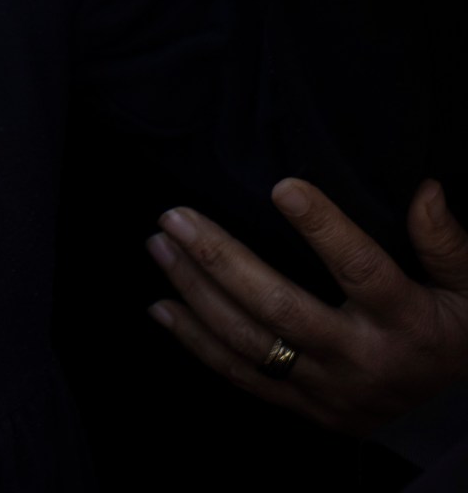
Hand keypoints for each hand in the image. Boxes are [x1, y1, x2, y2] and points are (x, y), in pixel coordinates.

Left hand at [147, 180, 467, 434]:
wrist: (453, 411)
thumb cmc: (455, 333)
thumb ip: (448, 244)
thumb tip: (426, 190)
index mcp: (407, 323)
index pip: (361, 271)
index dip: (323, 229)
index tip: (282, 186)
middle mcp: (361, 358)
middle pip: (281, 308)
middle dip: (221, 260)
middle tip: (176, 217)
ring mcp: (327, 388)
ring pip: (249, 341)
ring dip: (196, 292)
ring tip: (160, 246)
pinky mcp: (304, 408)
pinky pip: (241, 377)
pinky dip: (197, 343)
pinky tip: (162, 307)